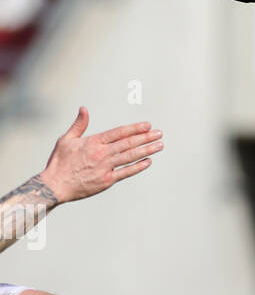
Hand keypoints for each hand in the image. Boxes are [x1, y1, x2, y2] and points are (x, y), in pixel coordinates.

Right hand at [39, 107, 162, 204]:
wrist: (55, 185)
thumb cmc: (59, 162)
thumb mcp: (66, 139)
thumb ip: (79, 125)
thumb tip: (84, 108)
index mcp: (93, 142)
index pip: (118, 133)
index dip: (134, 128)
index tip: (147, 125)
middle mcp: (101, 154)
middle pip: (128, 143)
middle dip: (145, 138)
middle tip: (160, 133)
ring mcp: (105, 168)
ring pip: (130, 157)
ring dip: (146, 150)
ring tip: (159, 145)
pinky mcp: (106, 181)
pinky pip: (125, 173)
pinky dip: (138, 167)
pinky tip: (148, 161)